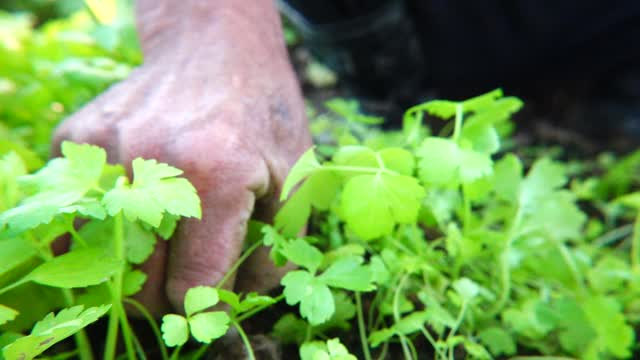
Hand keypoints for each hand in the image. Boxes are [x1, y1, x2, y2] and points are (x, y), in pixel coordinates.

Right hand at [52, 0, 310, 312]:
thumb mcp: (296, 174)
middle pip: (139, 279)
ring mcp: (106, 147)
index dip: (206, 302)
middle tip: (184, 275)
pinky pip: (78, 209)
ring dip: (128, 265)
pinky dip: (103, 223)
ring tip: (158, 245)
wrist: (213, 45)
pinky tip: (134, 200)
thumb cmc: (262, 112)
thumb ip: (277, 246)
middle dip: (165, 293)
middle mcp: (150, 162)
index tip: (212, 296)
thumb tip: (245, 296)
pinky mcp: (76, 138)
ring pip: (100, 251)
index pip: (194, 282)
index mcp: (215, 174)